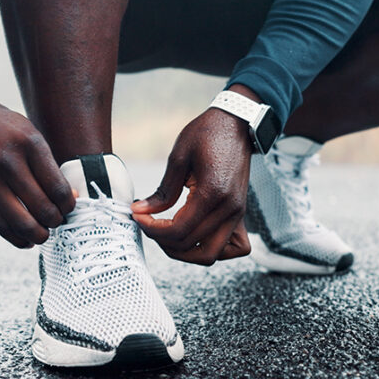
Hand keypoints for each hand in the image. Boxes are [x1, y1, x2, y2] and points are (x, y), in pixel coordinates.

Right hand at [0, 95, 74, 247]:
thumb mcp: (28, 133)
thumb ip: (47, 164)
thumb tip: (69, 198)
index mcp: (29, 145)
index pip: (58, 188)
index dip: (69, 205)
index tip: (69, 208)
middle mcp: (8, 163)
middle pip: (43, 208)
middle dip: (56, 221)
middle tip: (57, 221)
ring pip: (22, 224)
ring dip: (39, 235)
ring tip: (43, 233)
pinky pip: (0, 227)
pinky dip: (18, 239)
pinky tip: (26, 239)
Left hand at [131, 106, 252, 265]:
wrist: (236, 124)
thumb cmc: (208, 134)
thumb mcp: (179, 157)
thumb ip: (162, 191)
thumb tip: (140, 211)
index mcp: (212, 193)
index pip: (179, 230)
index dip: (153, 229)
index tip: (138, 216)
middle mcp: (229, 209)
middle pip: (192, 246)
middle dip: (163, 241)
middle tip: (149, 225)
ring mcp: (238, 213)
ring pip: (211, 254)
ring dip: (185, 251)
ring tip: (167, 235)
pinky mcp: (240, 213)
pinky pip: (232, 247)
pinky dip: (213, 249)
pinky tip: (195, 235)